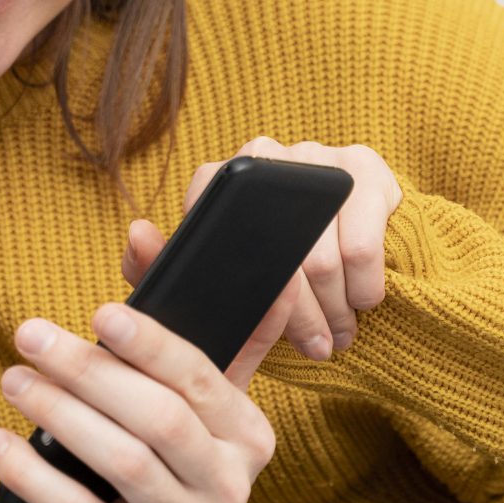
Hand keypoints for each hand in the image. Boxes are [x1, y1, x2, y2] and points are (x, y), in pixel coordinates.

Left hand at [0, 302, 275, 502]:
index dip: (150, 342)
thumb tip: (141, 234)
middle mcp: (231, 484)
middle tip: (28, 335)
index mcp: (247, 434)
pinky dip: (34, 474)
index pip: (200, 377)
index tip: (99, 311)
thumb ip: (164, 326)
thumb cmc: (158, 473)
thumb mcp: (176, 409)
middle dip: (88, 370)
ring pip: (123, 461)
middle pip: (158, 416)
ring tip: (12, 379)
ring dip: (59, 413)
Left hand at [130, 137, 400, 376]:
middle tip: (313, 349)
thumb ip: (158, 264)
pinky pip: (363, 246)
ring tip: (337, 335)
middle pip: (278, 256)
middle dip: (301, 319)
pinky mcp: (364, 165)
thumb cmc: (266, 262)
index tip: (258, 329)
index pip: (211, 231)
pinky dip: (365, 288)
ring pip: (323, 259)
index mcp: (217, 177)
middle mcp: (262, 153)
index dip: (238, 292)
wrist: (350, 228)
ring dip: (335, 311)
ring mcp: (315, 155)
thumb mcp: (210, 268)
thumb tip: (138, 233)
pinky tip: (363, 302)